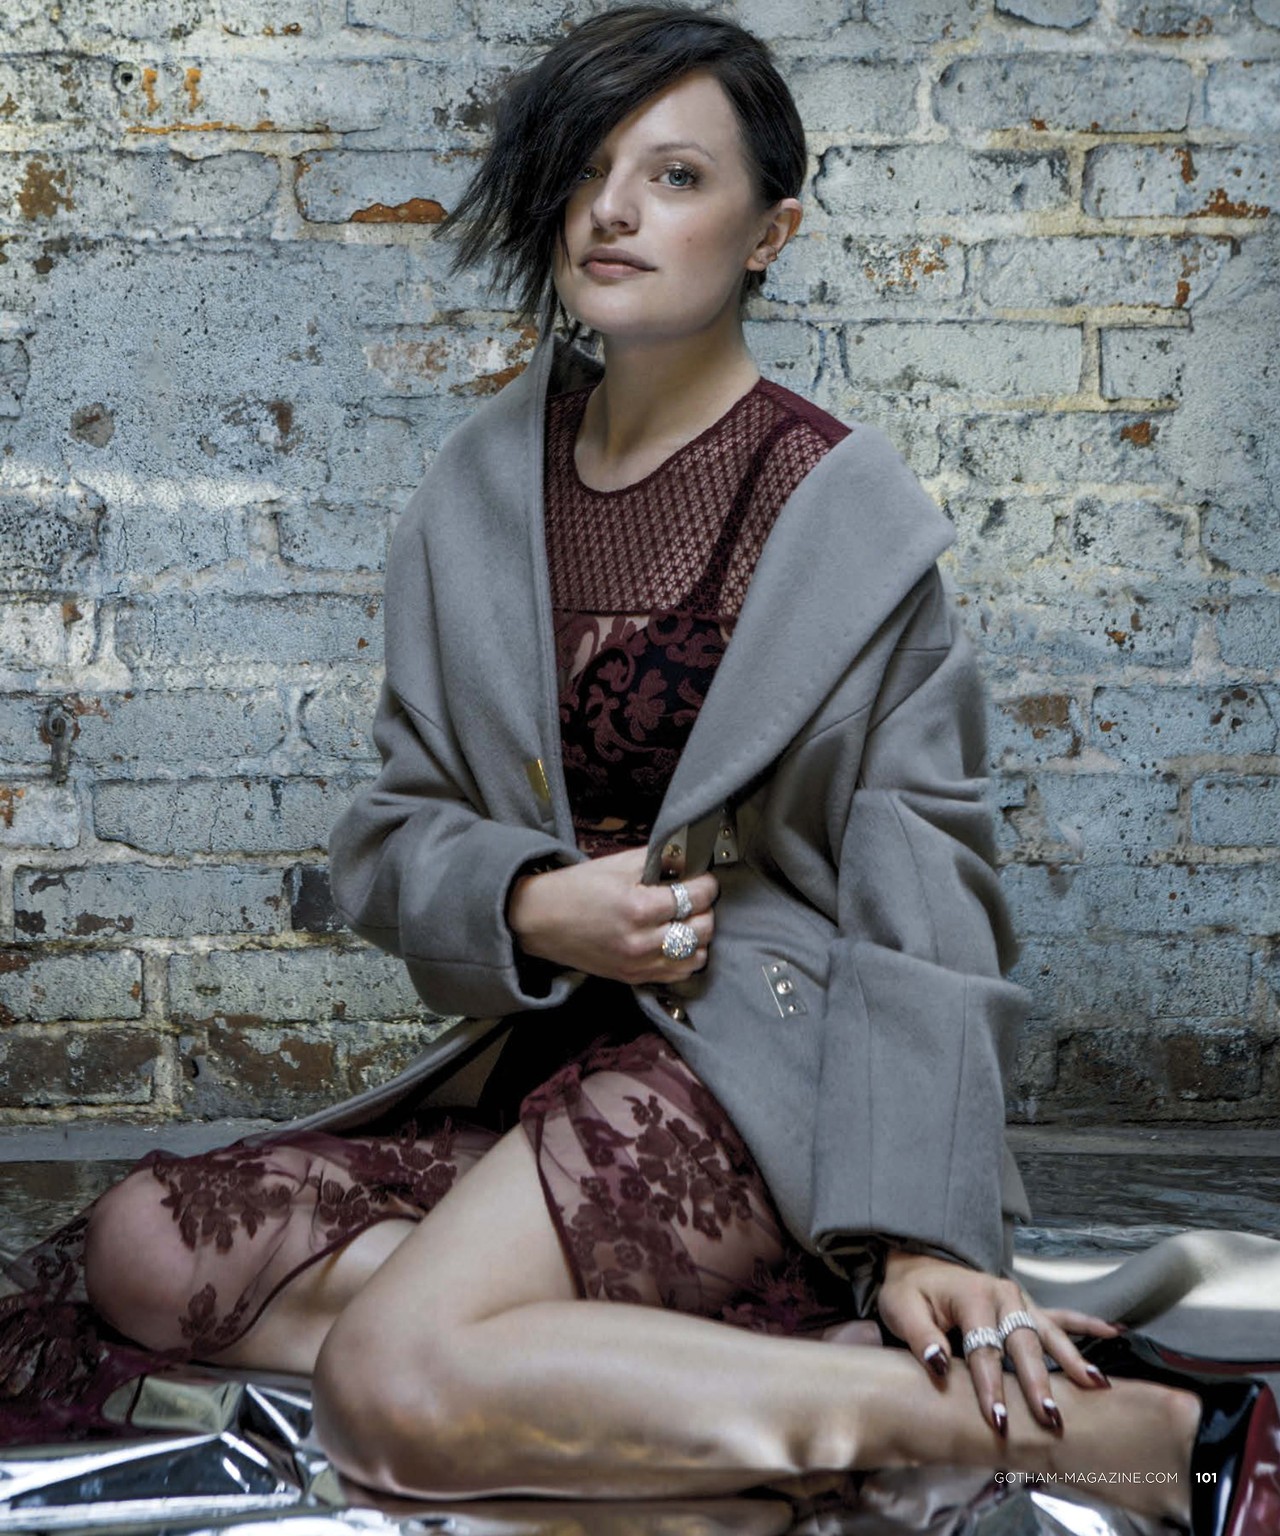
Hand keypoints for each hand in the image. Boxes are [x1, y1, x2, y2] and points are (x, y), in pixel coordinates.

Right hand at [506, 845, 718, 984]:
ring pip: (696, 956)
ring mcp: (637, 964)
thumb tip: (690, 855)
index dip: (707, 884)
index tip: (704, 878)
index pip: (695, 898)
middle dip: (705, 909)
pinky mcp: (633, 977)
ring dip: (699, 937)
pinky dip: (686, 958)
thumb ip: (658, 859)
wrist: (538, 920)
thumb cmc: (576, 888)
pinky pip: (677, 975)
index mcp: (638, 907)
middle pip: (702, 929)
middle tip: (696, 897)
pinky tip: (677, 941)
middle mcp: (641, 941)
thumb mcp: (617, 864)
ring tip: (687, 920)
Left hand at [875, 1248, 1122, 1435]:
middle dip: (1038, 1382)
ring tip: (1095, 1386)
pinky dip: (1086, 1324)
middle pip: (1024, 1345)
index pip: (983, 1350)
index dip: (990, 1387)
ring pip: (1049, 1334)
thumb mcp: (901, 1308)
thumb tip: (939, 1364)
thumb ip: (920, 1336)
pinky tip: (1114, 1332)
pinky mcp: (1026, 1306)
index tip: (999, 1420)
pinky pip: (1061, 1316)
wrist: (919, 1263)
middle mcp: (1003, 1296)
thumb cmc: (910, 1291)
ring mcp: (1019, 1300)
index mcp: (973, 1297)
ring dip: (1071, 1361)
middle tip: (1051, 1417)